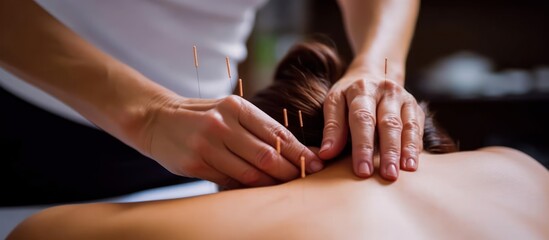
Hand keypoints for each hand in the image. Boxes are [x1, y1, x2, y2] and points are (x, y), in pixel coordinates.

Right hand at [136, 94, 321, 187]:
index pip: (276, 132)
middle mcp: (222, 123)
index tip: (316, 162)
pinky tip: (257, 190)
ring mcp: (207, 144)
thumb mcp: (229, 110)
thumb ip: (256, 127)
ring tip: (285, 187)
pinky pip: (228, 181)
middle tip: (306, 179)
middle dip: (290, 170)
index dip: (299, 151)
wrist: (157, 119)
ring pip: (249, 172)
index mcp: (236, 106)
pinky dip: (246, 187)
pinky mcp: (194, 163)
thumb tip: (292, 151)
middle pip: (267, 154)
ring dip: (271, 183)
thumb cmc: (202, 116)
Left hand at [319, 67, 424, 180]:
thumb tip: (326, 154)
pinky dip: (415, 146)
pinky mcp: (415, 106)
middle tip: (387, 175)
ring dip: (407, 150)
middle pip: (388, 123)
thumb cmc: (349, 96)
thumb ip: (332, 128)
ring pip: (407, 125)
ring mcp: (403, 97)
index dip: (362, 146)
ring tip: (406, 170)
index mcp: (361, 89)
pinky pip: (417, 128)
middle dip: (388, 151)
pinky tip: (412, 163)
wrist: (372, 73)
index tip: (362, 171)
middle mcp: (385, 90)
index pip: (362, 119)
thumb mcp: (334, 103)